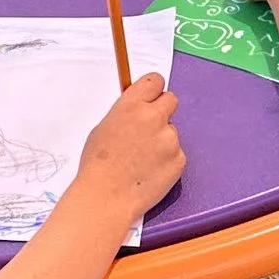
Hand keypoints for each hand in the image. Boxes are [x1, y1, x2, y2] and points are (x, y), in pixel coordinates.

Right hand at [74, 74, 184, 216]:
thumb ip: (126, 113)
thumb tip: (137, 110)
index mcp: (132, 105)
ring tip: (142, 160)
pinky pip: (176, 154)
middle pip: (171, 99)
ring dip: (162, 141)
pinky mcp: (179, 159)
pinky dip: (167, 161)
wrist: (106, 197)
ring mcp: (169, 139)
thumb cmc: (98, 166)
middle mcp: (153, 117)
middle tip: (151, 127)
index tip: (153, 95)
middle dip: (163, 111)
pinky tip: (150, 172)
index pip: (155, 81)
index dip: (153, 89)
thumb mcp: (104, 127)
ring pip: (172, 131)